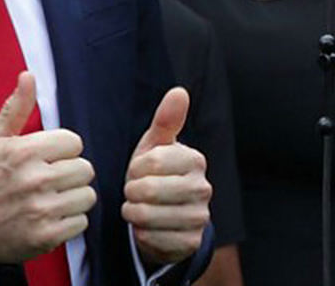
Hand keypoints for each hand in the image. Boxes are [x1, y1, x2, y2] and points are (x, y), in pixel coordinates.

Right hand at [0, 72, 95, 267]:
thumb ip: (16, 107)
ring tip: (52, 198)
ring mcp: (42, 209)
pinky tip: (49, 216)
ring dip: (73, 197)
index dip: (62, 149)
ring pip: (86, 195)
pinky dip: (69, 221)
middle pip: (85, 168)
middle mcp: (35, 179)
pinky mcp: (47, 236)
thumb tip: (28, 76)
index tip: (48, 158)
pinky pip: (81, 221)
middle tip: (50, 179)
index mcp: (24, 151)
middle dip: (70, 173)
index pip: (74, 142)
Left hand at [122, 88, 211, 264]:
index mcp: (194, 160)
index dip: (134, 167)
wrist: (163, 214)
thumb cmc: (155, 173)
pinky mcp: (192, 243)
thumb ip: (166, 120)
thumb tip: (179, 91)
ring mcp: (200, 217)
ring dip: (132, 212)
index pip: (149, 161)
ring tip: (137, 207)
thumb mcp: (155, 145)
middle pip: (147, 190)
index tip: (137, 169)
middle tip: (134, 190)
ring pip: (147, 216)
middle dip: (131, 191)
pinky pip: (153, 238)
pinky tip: (146, 227)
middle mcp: (203, 188)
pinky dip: (141, 233)